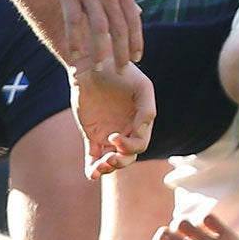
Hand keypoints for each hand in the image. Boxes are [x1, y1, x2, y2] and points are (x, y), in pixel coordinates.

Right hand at [58, 0, 141, 71]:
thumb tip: (138, 15)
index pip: (133, 20)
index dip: (136, 41)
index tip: (137, 58)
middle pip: (119, 28)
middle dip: (121, 52)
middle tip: (121, 70)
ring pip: (98, 27)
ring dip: (100, 51)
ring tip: (99, 68)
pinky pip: (73, 20)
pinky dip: (75, 39)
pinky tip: (75, 54)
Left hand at [72, 60, 154, 177]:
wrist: (92, 65)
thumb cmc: (120, 71)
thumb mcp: (141, 87)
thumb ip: (147, 110)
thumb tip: (142, 132)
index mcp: (140, 122)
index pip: (140, 144)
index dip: (130, 146)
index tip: (114, 136)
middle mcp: (126, 130)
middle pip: (128, 157)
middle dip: (120, 162)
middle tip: (109, 159)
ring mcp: (108, 134)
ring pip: (111, 160)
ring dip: (107, 168)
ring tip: (99, 168)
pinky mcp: (91, 135)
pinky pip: (93, 157)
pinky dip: (92, 168)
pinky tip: (91, 174)